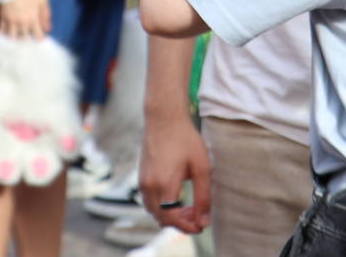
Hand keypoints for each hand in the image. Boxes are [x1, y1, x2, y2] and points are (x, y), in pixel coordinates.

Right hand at [0, 0, 49, 38]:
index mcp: (33, 19)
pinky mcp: (2, 16)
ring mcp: (11, 20)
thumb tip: (48, 29)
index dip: (40, 39)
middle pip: (25, 39)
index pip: (38, 36)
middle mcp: (22, 23)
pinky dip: (3, 34)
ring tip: (17, 40)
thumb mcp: (43, 0)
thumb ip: (46, 15)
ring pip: (12, 37)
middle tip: (29, 41)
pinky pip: (1, 30)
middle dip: (28, 41)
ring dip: (15, 40)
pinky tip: (5, 36)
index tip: (40, 38)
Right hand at [139, 112, 211, 232]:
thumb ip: (203, 198)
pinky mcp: (141, 176)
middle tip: (198, 216)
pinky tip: (177, 197)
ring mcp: (142, 181)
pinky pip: (149, 200)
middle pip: (161, 218)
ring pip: (153, 211)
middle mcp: (149, 185)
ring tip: (189, 207)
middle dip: (180, 223)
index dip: (187, 227)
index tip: (201, 226)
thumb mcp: (201, 168)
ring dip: (170, 215)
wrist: (164, 118)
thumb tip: (204, 222)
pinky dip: (162, 206)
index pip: (172, 219)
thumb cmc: (185, 140)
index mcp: (164, 184)